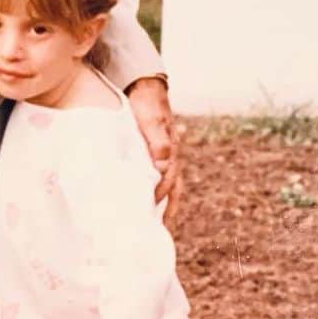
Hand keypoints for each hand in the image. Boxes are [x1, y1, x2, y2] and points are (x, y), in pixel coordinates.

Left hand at [126, 76, 180, 227]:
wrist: (144, 85)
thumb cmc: (146, 102)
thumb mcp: (150, 118)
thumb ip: (157, 140)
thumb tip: (163, 165)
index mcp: (169, 151)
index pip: (169, 182)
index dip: (161, 199)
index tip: (151, 216)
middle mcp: (169, 156)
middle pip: (173, 189)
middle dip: (167, 211)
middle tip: (159, 233)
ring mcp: (163, 155)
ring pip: (168, 186)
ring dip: (162, 205)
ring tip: (154, 227)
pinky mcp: (153, 154)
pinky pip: (158, 178)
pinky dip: (156, 193)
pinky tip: (146, 203)